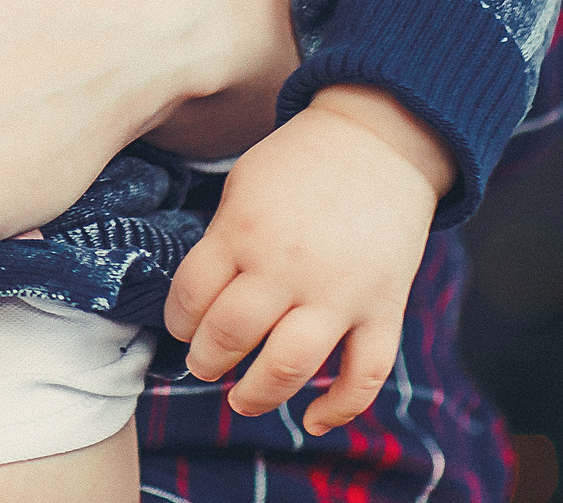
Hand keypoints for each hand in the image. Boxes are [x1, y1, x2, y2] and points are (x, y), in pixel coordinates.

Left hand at [162, 84, 452, 433]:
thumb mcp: (243, 186)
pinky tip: (312, 421)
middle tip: (204, 364)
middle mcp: (288, 267)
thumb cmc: (298, 163)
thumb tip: (199, 301)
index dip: (178, 321)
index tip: (182, 327)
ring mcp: (339, 292)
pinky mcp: (383, 308)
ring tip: (241, 398)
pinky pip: (365, 375)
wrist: (378, 141)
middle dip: (207, 361)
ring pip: (289, 366)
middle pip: (231, 335)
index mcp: (244, 231)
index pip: (192, 295)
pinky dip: (339, 408)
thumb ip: (222, 242)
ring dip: (257, 393)